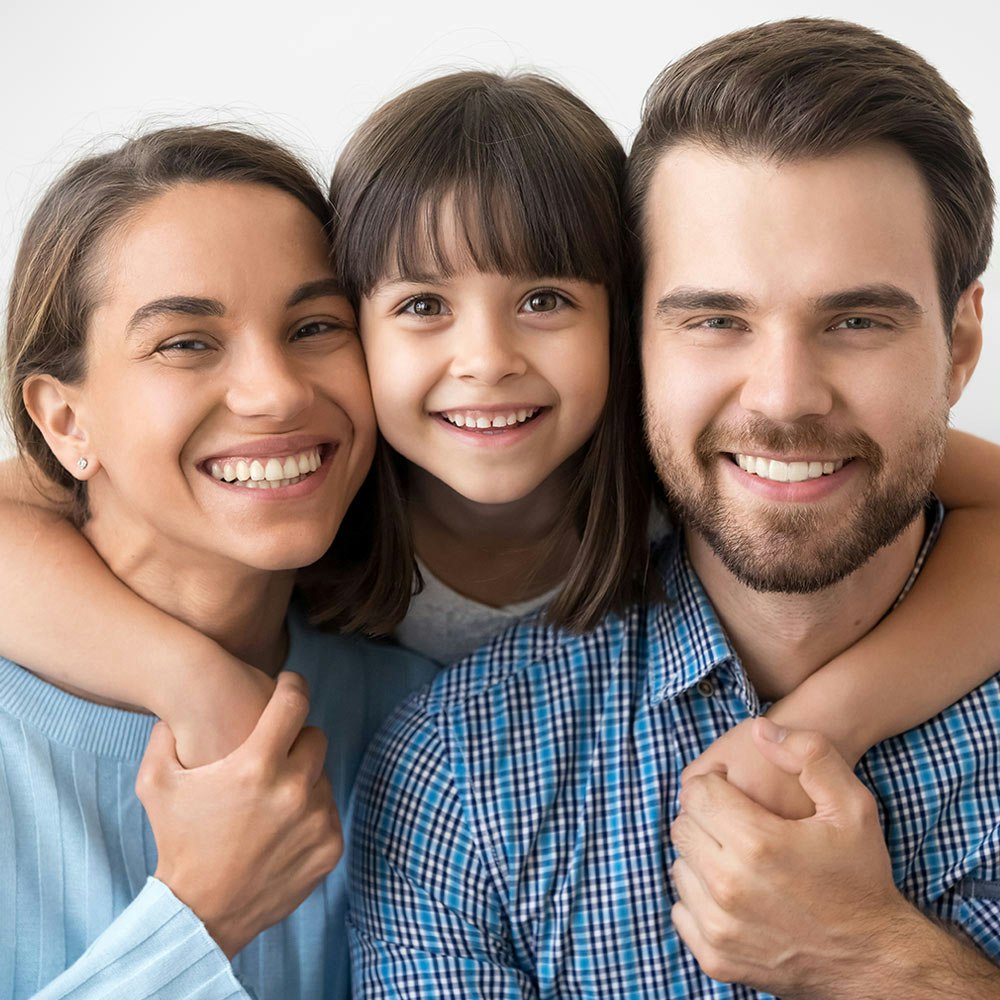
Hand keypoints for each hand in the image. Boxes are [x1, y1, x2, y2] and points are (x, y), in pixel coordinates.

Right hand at [136, 671, 341, 957]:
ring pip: (322, 776)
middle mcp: (293, 790)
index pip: (294, 703)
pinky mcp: (329, 847)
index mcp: (256, 767)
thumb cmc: (177, 842)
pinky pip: (328, 811)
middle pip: (315, 737)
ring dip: (302, 779)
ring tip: (271, 796)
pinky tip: (281, 824)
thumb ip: (165, 737)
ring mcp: (316, 820)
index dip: (292, 686)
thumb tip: (175, 705)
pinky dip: (311, 812)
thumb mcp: (157, 784)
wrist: (198, 914)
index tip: (288, 685)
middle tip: (275, 751)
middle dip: (296, 739)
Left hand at [670, 718, 911, 997]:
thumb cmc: (861, 877)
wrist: (875, 959)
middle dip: (705, 817)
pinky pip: (681, 909)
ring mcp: (719, 927)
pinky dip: (699, 895)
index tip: (736, 790)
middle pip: (683, 827)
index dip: (715, 784)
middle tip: (737, 822)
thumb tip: (760, 729)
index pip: (697, 793)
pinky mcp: (715, 958)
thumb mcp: (853, 806)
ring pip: (680, 867)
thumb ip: (809, 754)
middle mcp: (730, 886)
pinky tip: (733, 889)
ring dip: (701, 855)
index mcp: (757, 843)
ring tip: (738, 856)